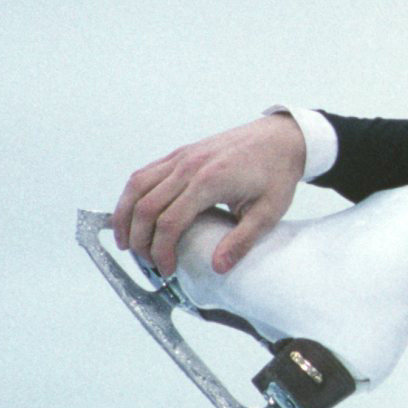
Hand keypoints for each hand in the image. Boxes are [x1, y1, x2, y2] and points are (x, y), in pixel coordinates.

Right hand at [112, 113, 307, 277]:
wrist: (282, 137)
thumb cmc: (277, 173)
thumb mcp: (269, 212)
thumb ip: (242, 241)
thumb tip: (218, 268)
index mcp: (210, 181)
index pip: (169, 222)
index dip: (161, 251)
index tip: (167, 270)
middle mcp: (188, 166)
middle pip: (145, 207)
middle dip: (139, 240)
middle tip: (147, 262)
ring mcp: (181, 156)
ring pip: (136, 187)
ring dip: (125, 216)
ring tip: (127, 243)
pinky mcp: (179, 153)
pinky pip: (144, 174)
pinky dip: (132, 196)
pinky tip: (133, 214)